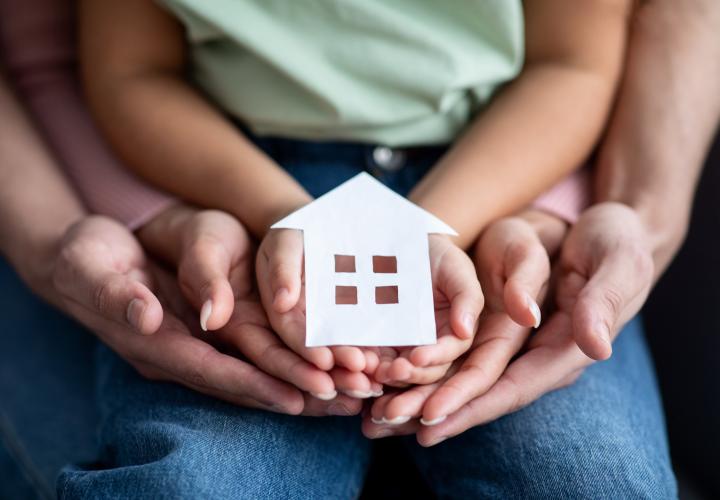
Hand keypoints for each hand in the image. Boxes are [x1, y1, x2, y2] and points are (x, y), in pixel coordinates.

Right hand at [52, 214, 363, 415]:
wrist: (78, 259)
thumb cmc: (83, 258)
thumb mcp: (90, 266)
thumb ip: (116, 294)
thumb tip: (145, 317)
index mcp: (153, 343)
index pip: (210, 371)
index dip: (253, 384)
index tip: (297, 396)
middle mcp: (178, 353)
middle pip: (241, 382)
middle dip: (292, 393)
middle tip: (345, 403)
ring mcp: (191, 346)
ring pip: (252, 374)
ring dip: (299, 385)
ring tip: (348, 395)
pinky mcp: (203, 334)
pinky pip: (250, 356)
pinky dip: (285, 364)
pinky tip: (320, 367)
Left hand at [371, 203, 653, 445]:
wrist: (608, 230)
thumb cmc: (616, 242)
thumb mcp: (616, 263)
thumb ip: (602, 302)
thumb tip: (594, 346)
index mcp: (566, 349)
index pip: (513, 387)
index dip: (471, 405)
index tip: (428, 420)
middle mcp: (537, 356)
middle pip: (480, 393)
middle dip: (432, 409)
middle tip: (382, 422)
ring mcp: (519, 345)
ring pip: (464, 381)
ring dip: (420, 396)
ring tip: (374, 412)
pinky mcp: (503, 329)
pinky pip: (462, 357)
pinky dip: (427, 371)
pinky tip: (392, 378)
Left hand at [374, 234, 483, 385]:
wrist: (405, 245)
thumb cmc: (440, 258)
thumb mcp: (457, 271)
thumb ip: (467, 298)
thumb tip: (465, 330)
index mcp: (454, 335)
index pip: (448, 353)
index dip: (435, 357)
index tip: (418, 356)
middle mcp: (430, 347)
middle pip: (423, 371)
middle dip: (410, 374)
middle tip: (392, 370)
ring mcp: (403, 347)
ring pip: (397, 371)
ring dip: (386, 375)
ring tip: (371, 370)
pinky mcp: (379, 342)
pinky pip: (373, 358)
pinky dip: (366, 364)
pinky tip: (356, 362)